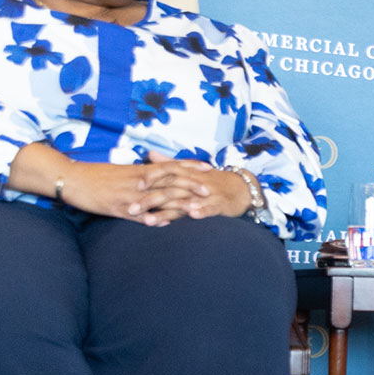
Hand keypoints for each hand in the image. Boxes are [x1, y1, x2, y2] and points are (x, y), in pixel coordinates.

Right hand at [55, 160, 195, 224]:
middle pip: (169, 181)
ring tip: (196, 209)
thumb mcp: (122, 171)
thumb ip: (141, 173)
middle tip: (211, 190)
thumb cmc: (96, 175)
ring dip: (177, 204)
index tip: (209, 167)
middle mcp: (138, 181)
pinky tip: (164, 224)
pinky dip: (151, 219)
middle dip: (191, 186)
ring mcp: (129, 195)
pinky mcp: (117, 208)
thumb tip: (157, 174)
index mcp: (139, 170)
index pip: (171, 165)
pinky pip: (137, 215)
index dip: (190, 166)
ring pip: (157, 198)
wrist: (71, 178)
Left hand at [139, 154, 255, 220]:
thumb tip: (149, 153)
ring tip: (150, 221)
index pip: (165, 175)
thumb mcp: (191, 169)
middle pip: (168, 192)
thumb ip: (169, 163)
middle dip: (149, 202)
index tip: (133, 187)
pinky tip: (192, 215)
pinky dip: (202, 211)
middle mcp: (194, 184)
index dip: (149, 180)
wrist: (242, 188)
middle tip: (130, 211)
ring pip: (185, 203)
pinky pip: (210, 208)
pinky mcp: (220, 205)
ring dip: (167, 212)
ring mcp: (207, 195)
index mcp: (186, 175)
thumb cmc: (213, 180)